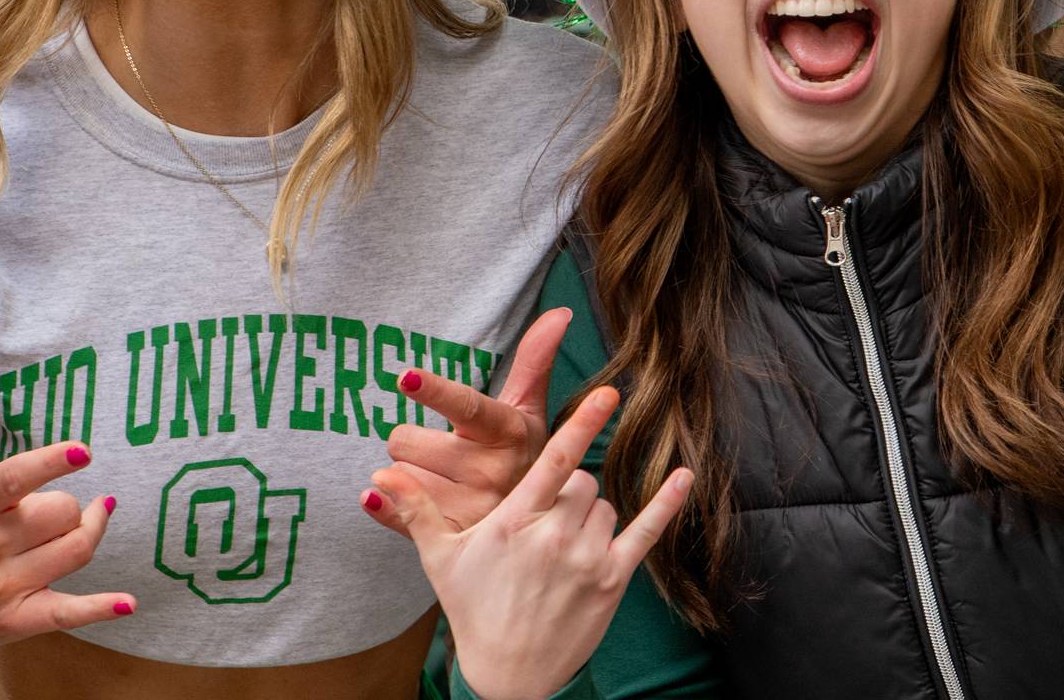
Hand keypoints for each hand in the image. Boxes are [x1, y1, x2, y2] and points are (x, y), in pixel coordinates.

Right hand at [0, 367, 131, 689]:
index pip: (17, 479)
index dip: (54, 463)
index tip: (84, 451)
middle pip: (63, 511)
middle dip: (65, 504)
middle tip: (49, 507)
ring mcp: (1, 587)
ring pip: (76, 547)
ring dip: (88, 530)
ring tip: (86, 520)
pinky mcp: (14, 622)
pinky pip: (66, 612)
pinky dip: (100, 608)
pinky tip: (128, 603)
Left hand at [363, 308, 572, 538]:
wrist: (533, 529)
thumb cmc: (520, 457)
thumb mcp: (528, 410)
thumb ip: (535, 360)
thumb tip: (560, 312)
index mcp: (506, 433)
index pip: (465, 405)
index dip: (434, 390)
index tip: (406, 377)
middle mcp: (490, 473)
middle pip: (406, 440)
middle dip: (415, 442)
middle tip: (443, 452)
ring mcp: (468, 510)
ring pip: (396, 475)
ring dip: (409, 475)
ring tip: (444, 481)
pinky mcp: (448, 542)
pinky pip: (393, 512)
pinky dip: (387, 504)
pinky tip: (399, 499)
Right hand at [370, 388, 692, 699]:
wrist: (508, 679)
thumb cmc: (473, 610)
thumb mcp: (441, 560)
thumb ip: (417, 510)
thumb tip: (378, 476)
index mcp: (514, 522)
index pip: (554, 461)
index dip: (580, 423)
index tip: (606, 392)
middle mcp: (554, 536)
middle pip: (581, 480)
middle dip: (567, 488)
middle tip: (545, 518)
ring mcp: (587, 559)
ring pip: (605, 504)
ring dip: (591, 511)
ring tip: (562, 543)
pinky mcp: (612, 581)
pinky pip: (647, 531)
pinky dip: (667, 502)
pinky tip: (684, 474)